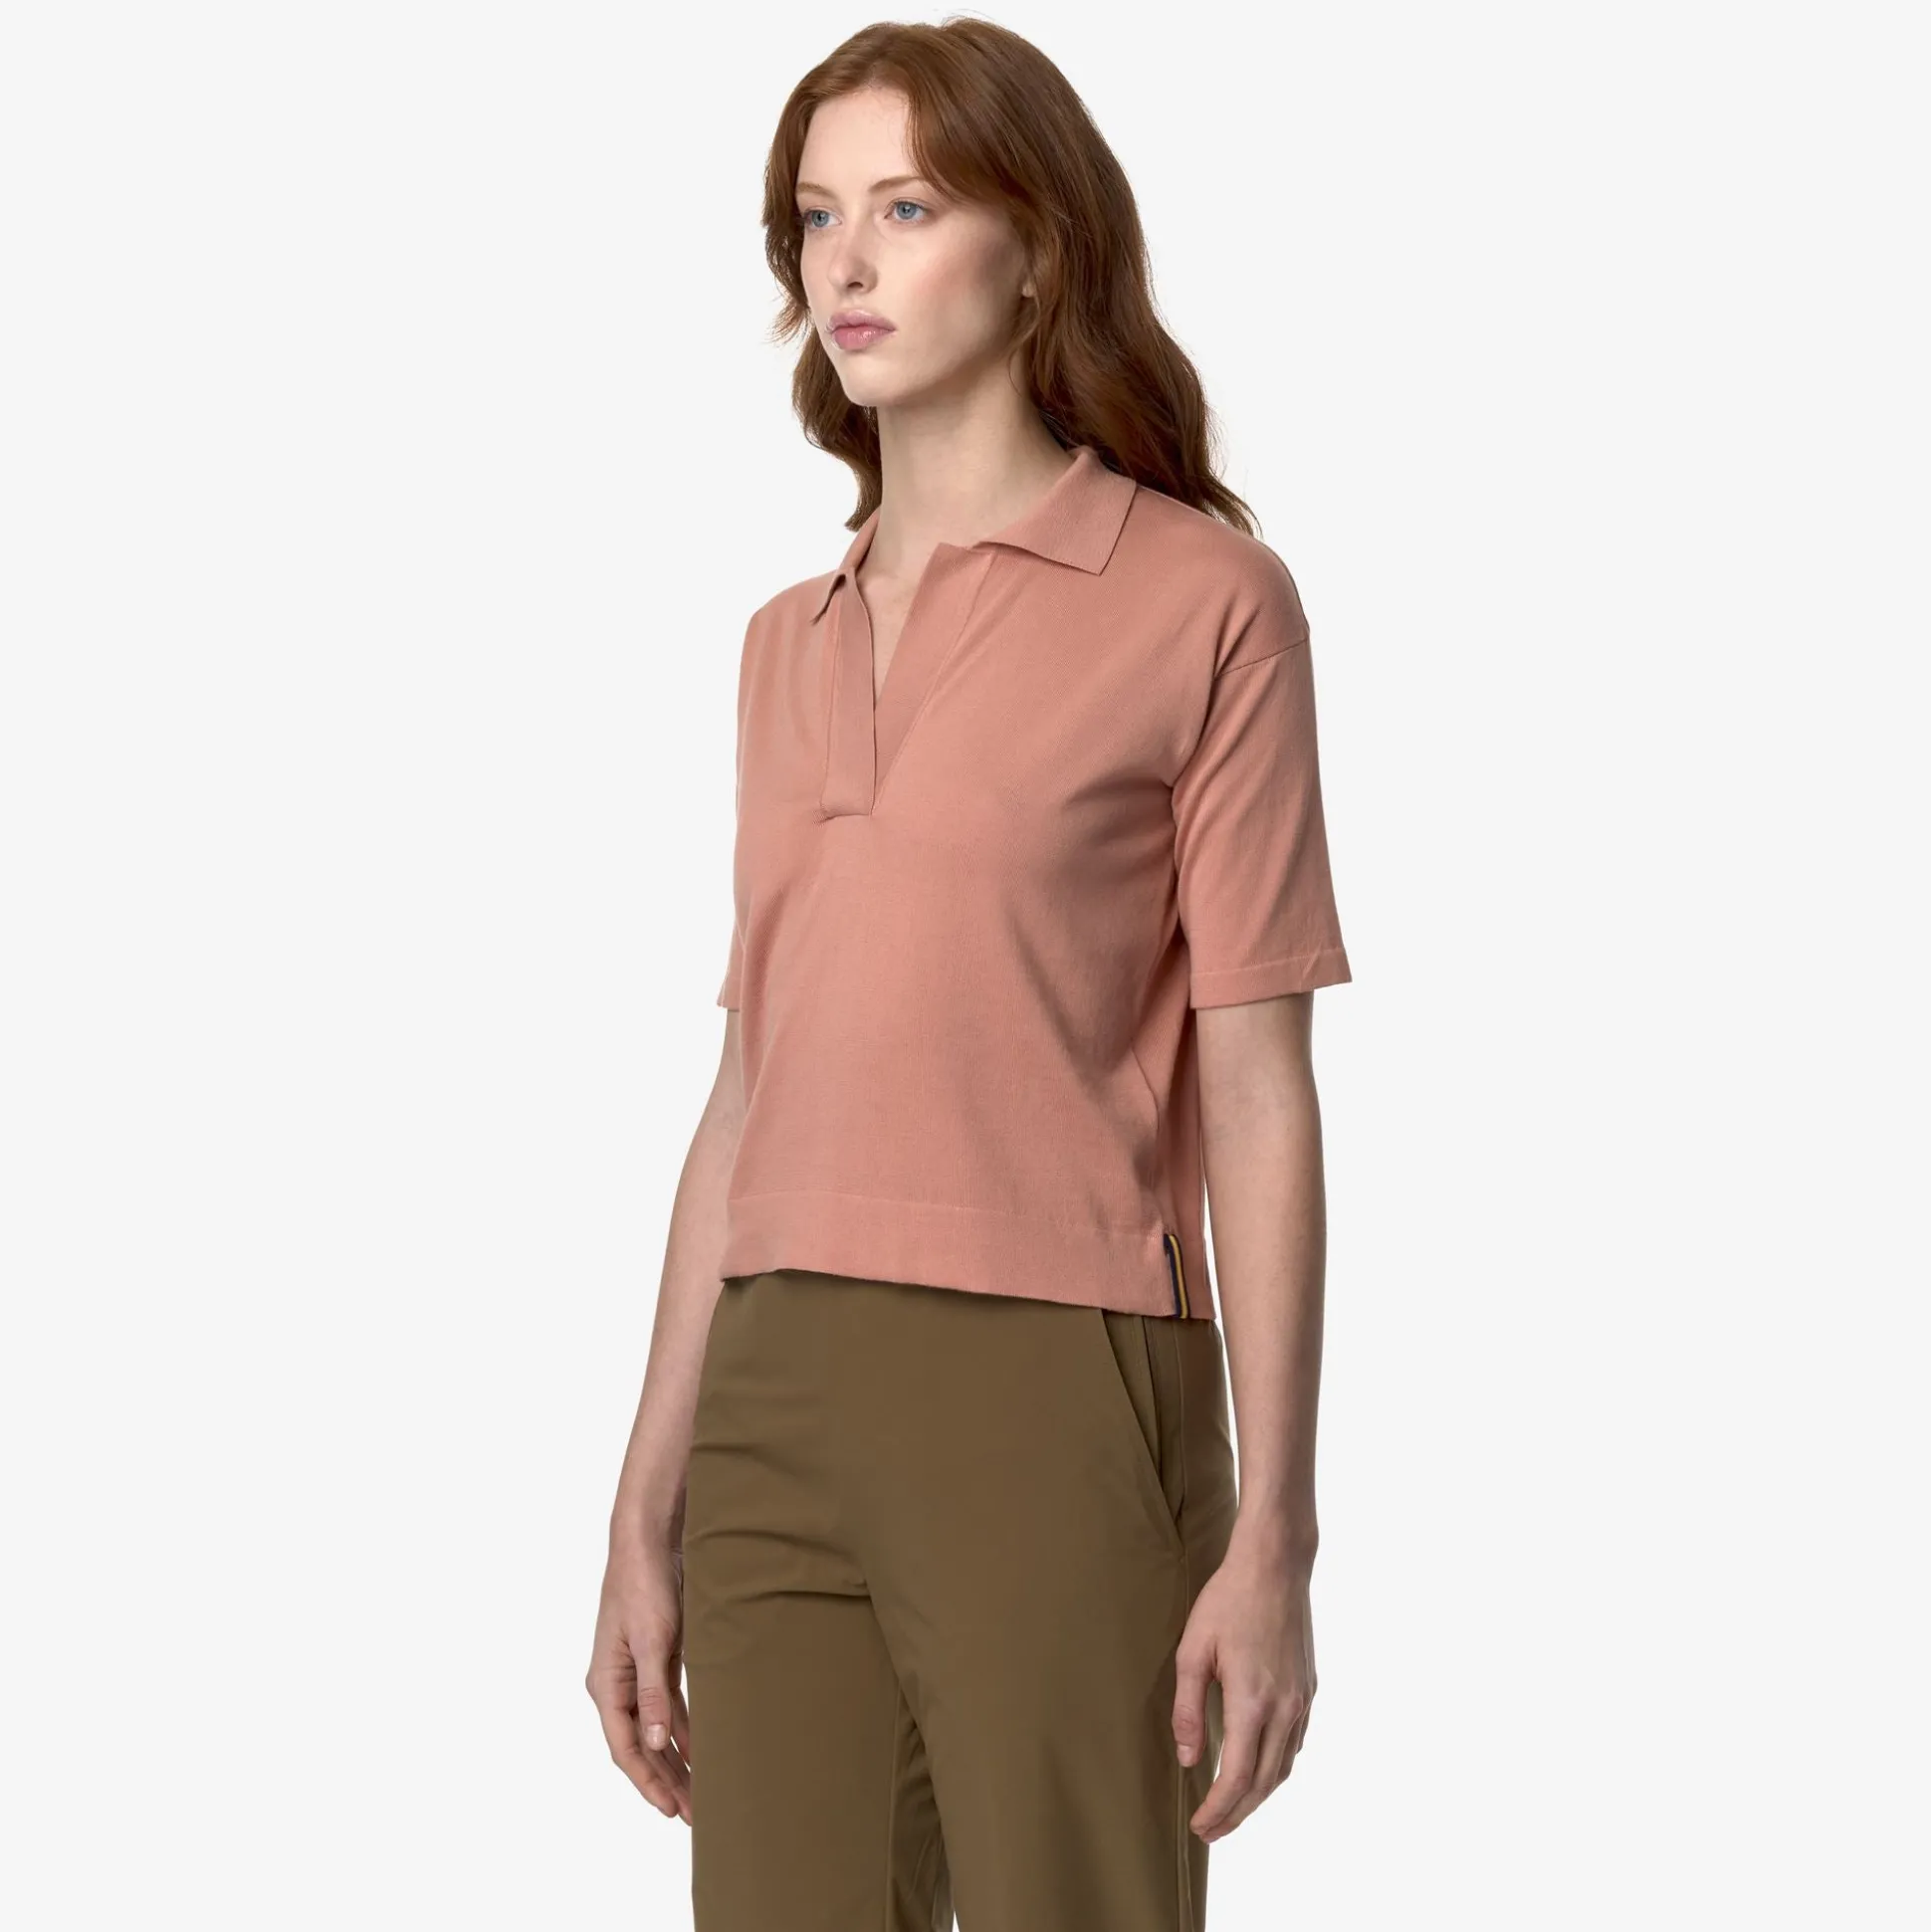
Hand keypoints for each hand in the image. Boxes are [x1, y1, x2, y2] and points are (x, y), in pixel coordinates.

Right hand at [586, 1536, 692, 1822]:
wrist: (650, 1541)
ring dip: (678, 1759)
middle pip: (641, 1745)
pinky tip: (702, 1748)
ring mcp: (637, 1673)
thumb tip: (655, 1743)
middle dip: (666, 1780)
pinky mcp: (658, 1659)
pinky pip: (669, 1706)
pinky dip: (685, 1728)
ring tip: (701, 1791)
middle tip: (694, 1814)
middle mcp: (618, 1685)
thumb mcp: (651, 1640)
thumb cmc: (644, 1586)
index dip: (648, 1782)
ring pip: (657, 1730)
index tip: (670, 1810)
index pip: (625, 1748)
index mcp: (607, 1684)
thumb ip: (653, 1693)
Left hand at [1172, 1526, 1315, 1841]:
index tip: (1199, 1826)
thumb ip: (1188, 1709)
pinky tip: (1257, 1768)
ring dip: (1257, 1796)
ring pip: (1283, 1768)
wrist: (1275, 1566)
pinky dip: (1275, 1768)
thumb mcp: (1193, 1651)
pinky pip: (1294, 1744)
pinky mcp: (1309, 1690)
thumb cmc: (1228, 1602)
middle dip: (1236, 1814)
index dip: (1217, 1810)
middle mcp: (1284, 1710)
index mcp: (1252, 1703)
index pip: (1236, 1778)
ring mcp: (1302, 1702)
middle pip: (1263, 1784)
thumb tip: (1188, 1759)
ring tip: (1231, 1808)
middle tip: (1211, 1831)